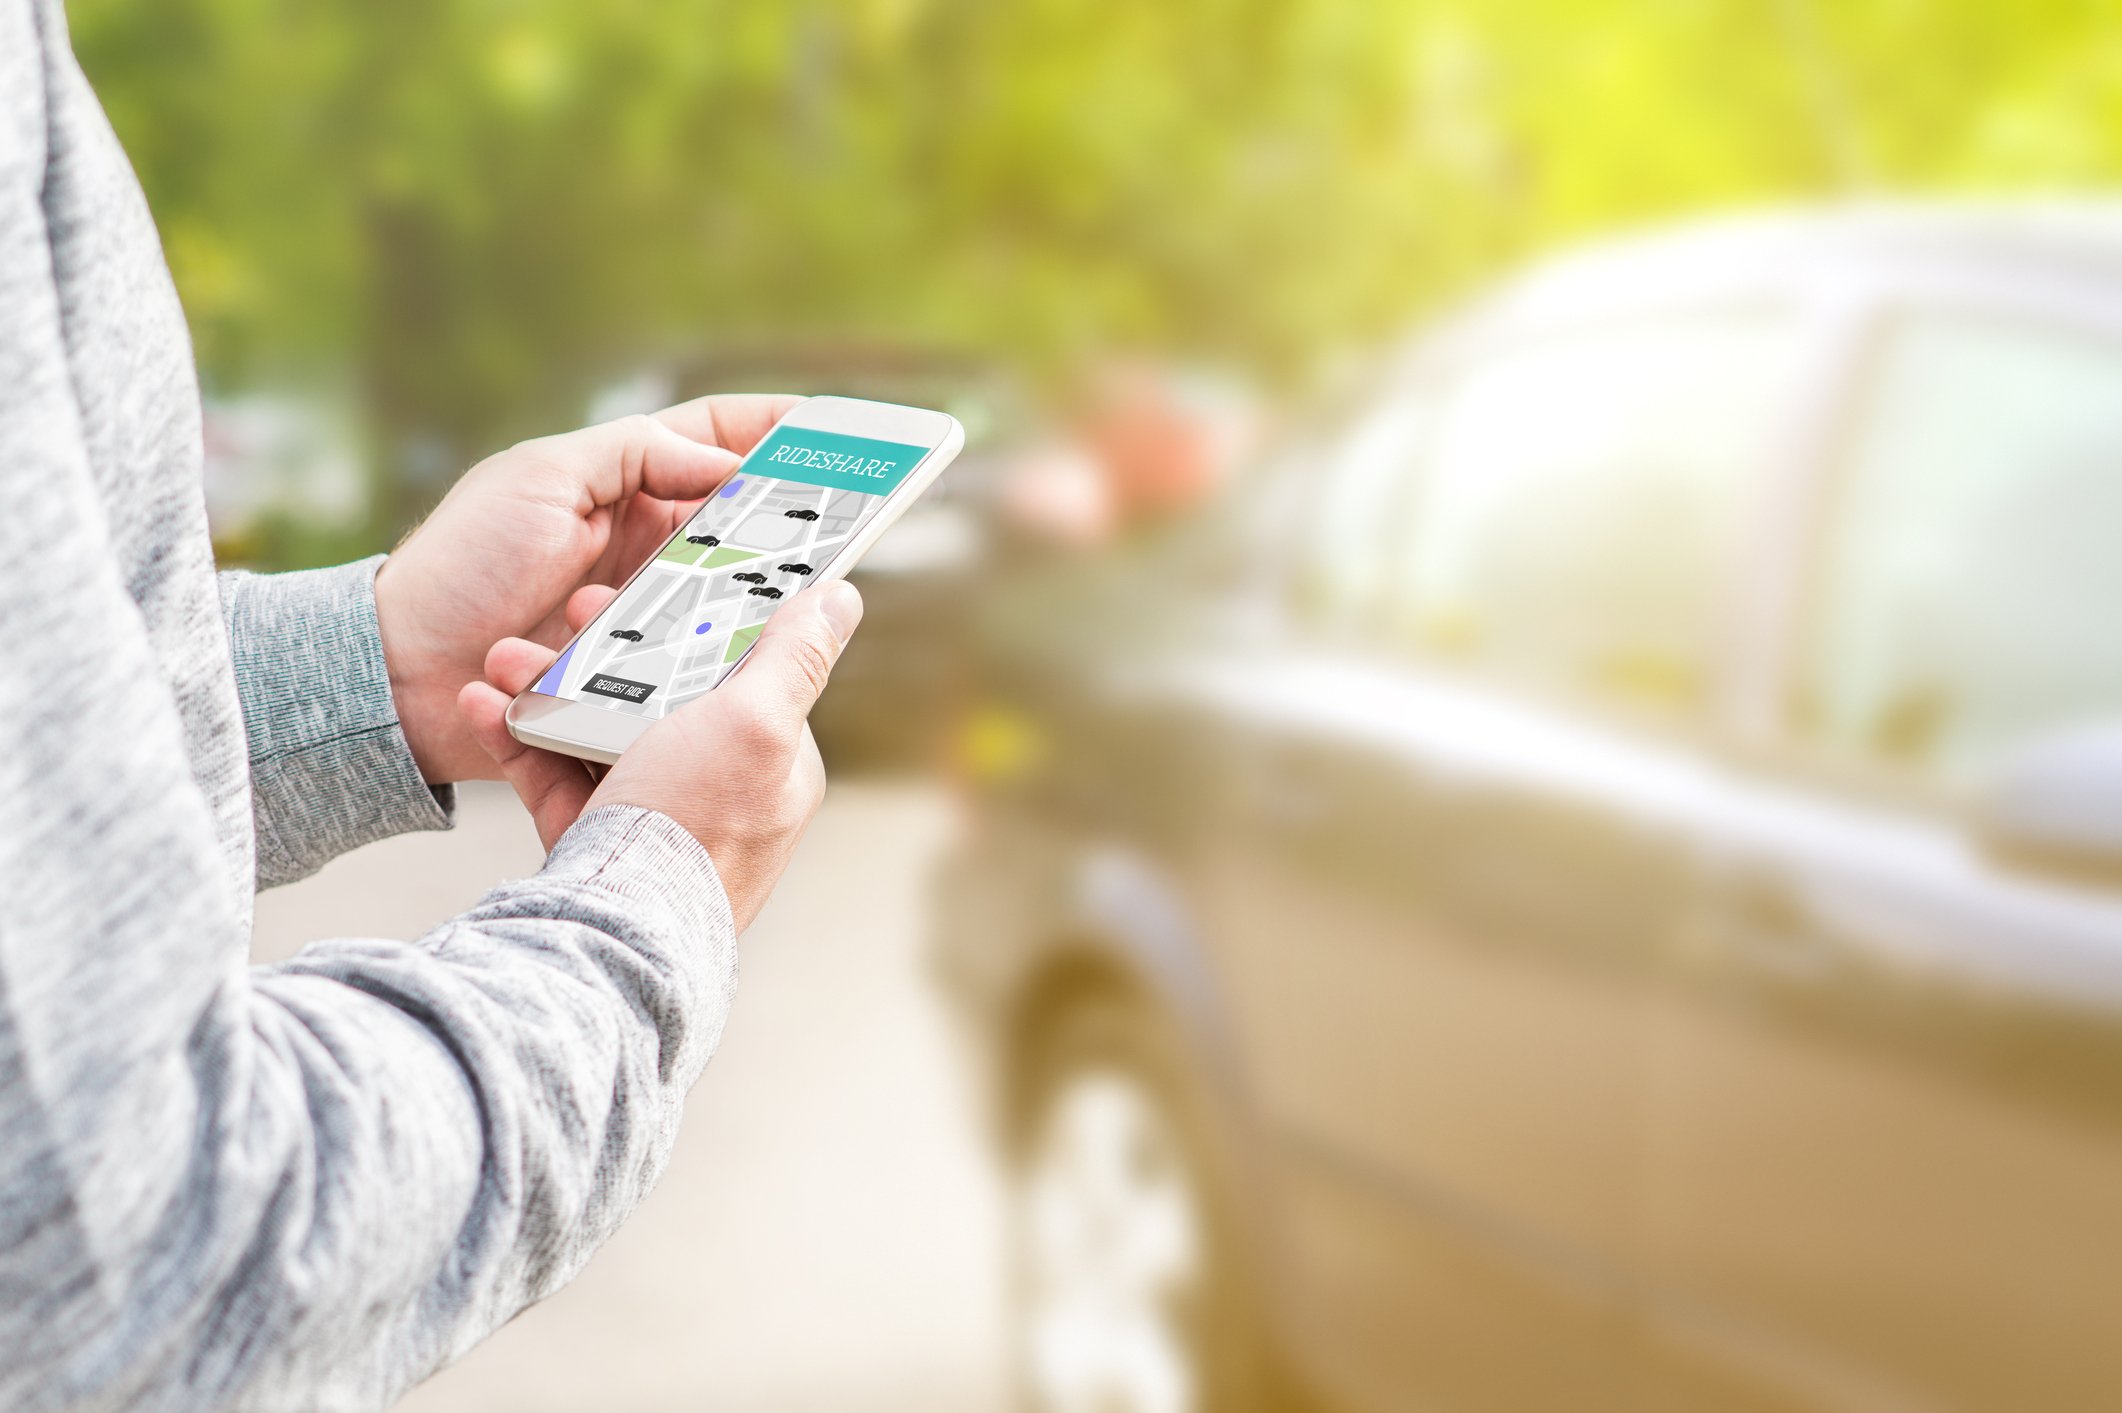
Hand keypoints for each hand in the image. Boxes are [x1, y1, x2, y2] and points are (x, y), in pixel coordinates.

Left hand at [375, 395, 801, 783]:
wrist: (403, 673)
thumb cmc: (462, 566)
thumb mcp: (540, 479)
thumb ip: (632, 455)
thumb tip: (722, 462)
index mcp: (619, 486)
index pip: (712, 443)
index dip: (772, 431)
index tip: (833, 430)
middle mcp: (639, 544)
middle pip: (739, 520)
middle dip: (789, 514)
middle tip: (844, 514)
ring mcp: (643, 608)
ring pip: (728, 590)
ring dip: (749, 585)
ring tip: (789, 579)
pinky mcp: (638, 669)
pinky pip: (696, 654)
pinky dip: (719, 646)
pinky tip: (744, 642)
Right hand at [458, 580, 863, 931]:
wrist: (616, 933)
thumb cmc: (696, 828)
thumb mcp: (756, 722)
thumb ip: (795, 658)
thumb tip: (843, 600)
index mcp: (772, 765)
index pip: (744, 675)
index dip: (702, 625)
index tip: (658, 588)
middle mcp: (720, 793)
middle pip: (664, 698)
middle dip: (609, 652)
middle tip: (574, 614)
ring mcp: (656, 821)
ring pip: (600, 732)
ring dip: (549, 686)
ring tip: (508, 657)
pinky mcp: (597, 844)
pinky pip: (554, 777)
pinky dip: (519, 738)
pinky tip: (485, 704)